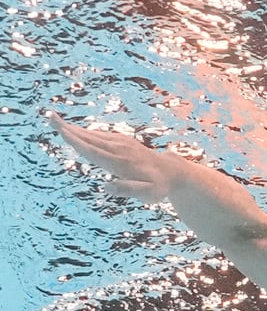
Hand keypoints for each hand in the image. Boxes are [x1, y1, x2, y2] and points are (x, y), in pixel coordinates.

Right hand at [49, 113, 186, 203]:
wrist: (174, 171)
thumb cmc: (159, 186)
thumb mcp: (148, 194)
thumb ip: (128, 190)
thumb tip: (106, 187)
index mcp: (120, 163)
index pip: (93, 151)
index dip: (76, 141)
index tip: (62, 131)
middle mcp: (119, 150)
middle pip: (89, 139)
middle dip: (69, 129)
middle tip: (49, 117)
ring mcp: (121, 143)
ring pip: (94, 135)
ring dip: (74, 128)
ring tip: (55, 120)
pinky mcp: (123, 141)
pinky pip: (101, 135)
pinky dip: (87, 131)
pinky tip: (76, 130)